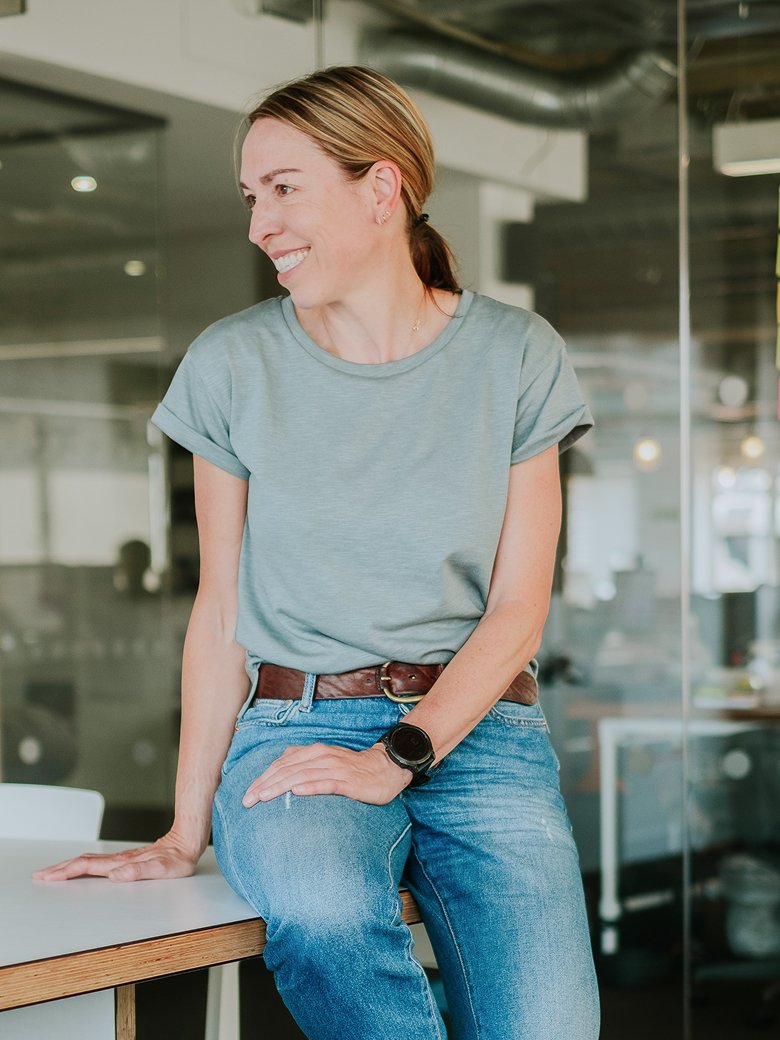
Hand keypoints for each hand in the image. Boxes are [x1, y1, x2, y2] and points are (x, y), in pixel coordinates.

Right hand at [32, 831, 202, 883]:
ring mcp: (123, 859)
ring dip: (69, 866)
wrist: (188, 840)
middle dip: (61, 869)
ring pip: (90, 861)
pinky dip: (84, 865)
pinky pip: (100, 862)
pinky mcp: (128, 860)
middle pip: (84, 862)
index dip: (67, 872)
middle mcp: (120, 860)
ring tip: (54, 872)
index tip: (48, 877)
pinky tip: (82, 869)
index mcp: (122, 863)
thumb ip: (140, 871)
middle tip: (40, 875)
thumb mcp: (163, 868)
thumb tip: (116, 875)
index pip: (88, 867)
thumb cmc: (178, 858)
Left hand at [242, 742, 410, 806]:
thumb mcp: (325, 763)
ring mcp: (334, 768)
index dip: (263, 778)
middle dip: (265, 784)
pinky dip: (310, 786)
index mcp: (314, 752)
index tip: (247, 794)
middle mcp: (321, 756)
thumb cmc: (352, 770)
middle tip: (247, 800)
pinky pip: (326, 783)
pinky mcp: (347, 781)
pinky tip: (296, 792)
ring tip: (263, 797)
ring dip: (280, 786)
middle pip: (287, 769)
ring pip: (302, 775)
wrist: (385, 768)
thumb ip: (304, 765)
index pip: (282, 764)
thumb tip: (281, 775)